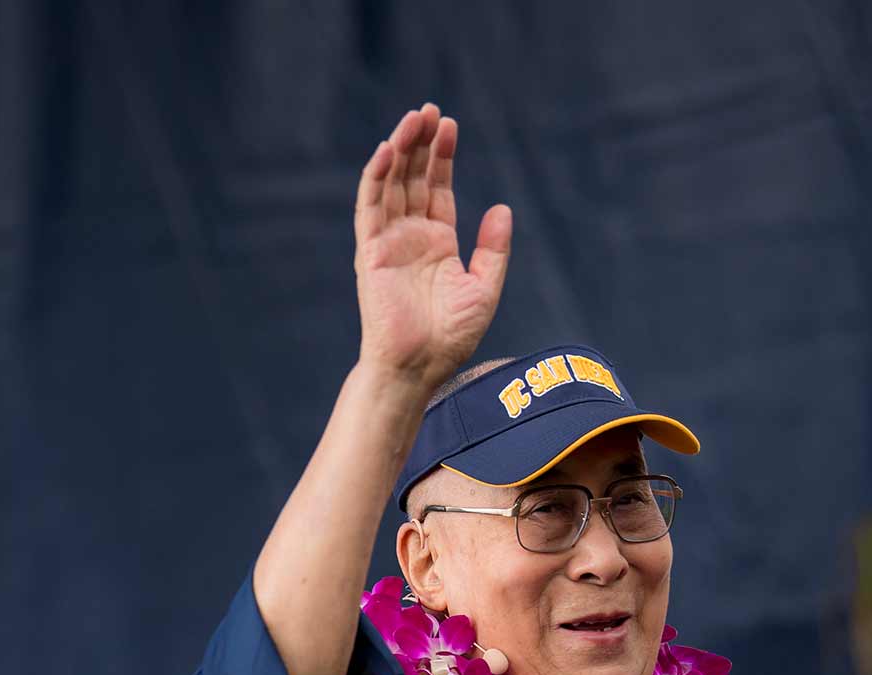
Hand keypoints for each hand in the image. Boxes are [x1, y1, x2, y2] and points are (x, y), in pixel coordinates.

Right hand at [353, 103, 511, 382]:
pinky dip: (374, 179)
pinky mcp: (369, 252)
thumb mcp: (484, 288)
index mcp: (436, 243)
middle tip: (430, 110)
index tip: (450, 125)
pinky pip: (369, 208)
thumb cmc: (449, 338)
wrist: (418, 367)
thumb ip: (493, 248)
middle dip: (421, 143)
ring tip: (413, 119)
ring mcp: (388, 242)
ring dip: (399, 151)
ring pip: (390, 185)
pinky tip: (385, 151)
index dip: (442, 156)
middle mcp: (410, 237)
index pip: (436, 188)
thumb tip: (501, 206)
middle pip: (413, 178)